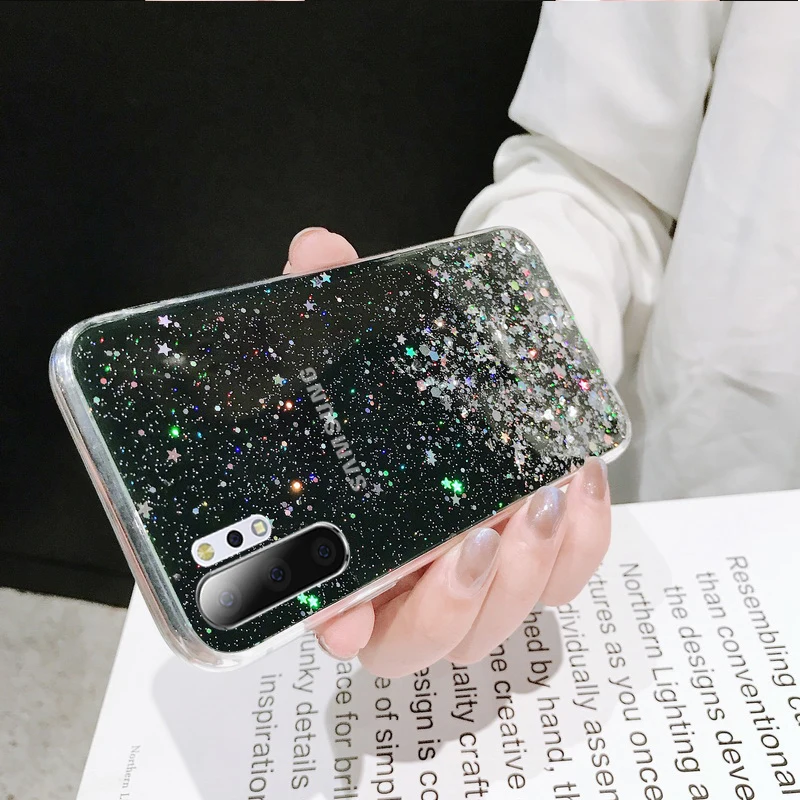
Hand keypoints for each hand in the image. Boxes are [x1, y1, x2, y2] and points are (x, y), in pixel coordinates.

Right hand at [284, 227, 611, 677]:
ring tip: (540, 497)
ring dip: (523, 573)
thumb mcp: (368, 330)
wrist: (492, 364)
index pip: (339, 616)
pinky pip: (568, 581)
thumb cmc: (419, 363)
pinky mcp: (541, 556)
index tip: (344, 624)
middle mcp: (418, 575)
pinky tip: (576, 482)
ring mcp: (483, 572)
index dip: (340, 631)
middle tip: (473, 538)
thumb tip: (315, 251)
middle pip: (424, 644)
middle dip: (450, 607)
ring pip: (500, 624)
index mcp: (361, 541)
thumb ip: (334, 295)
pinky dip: (580, 543)